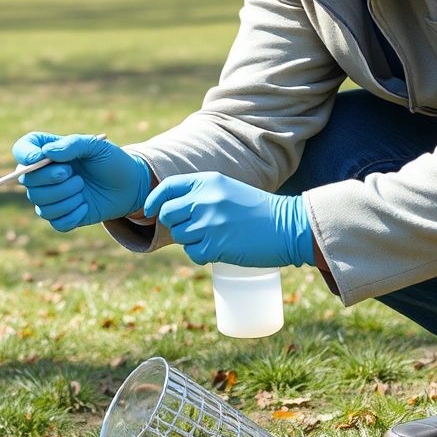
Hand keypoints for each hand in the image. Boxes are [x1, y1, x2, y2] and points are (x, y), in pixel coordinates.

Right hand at [13, 132, 152, 231]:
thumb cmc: (110, 161)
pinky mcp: (62, 216)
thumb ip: (73, 144)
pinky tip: (85, 205)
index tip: (38, 158)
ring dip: (65, 197)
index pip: (22, 149)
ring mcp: (51, 197)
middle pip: (27, 181)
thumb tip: (47, 153)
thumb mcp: (96, 146)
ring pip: (40, 205)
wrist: (129, 185)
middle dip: (51, 179)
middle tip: (75, 175)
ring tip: (83, 188)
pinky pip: (56, 222)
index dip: (24, 154)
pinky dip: (73, 215)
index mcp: (48, 151)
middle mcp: (43, 175)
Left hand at [142, 172, 313, 267]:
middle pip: (167, 214)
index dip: (154, 200)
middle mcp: (205, 199)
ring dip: (191, 241)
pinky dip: (200, 255)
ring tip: (214, 238)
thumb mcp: (228, 190)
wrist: (288, 226)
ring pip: (179, 236)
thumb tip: (169, 210)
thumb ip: (202, 194)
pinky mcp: (215, 245)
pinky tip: (218, 250)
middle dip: (174, 224)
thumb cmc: (259, 210)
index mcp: (208, 181)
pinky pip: (192, 253)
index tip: (149, 211)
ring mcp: (209, 222)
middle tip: (192, 230)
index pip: (168, 187)